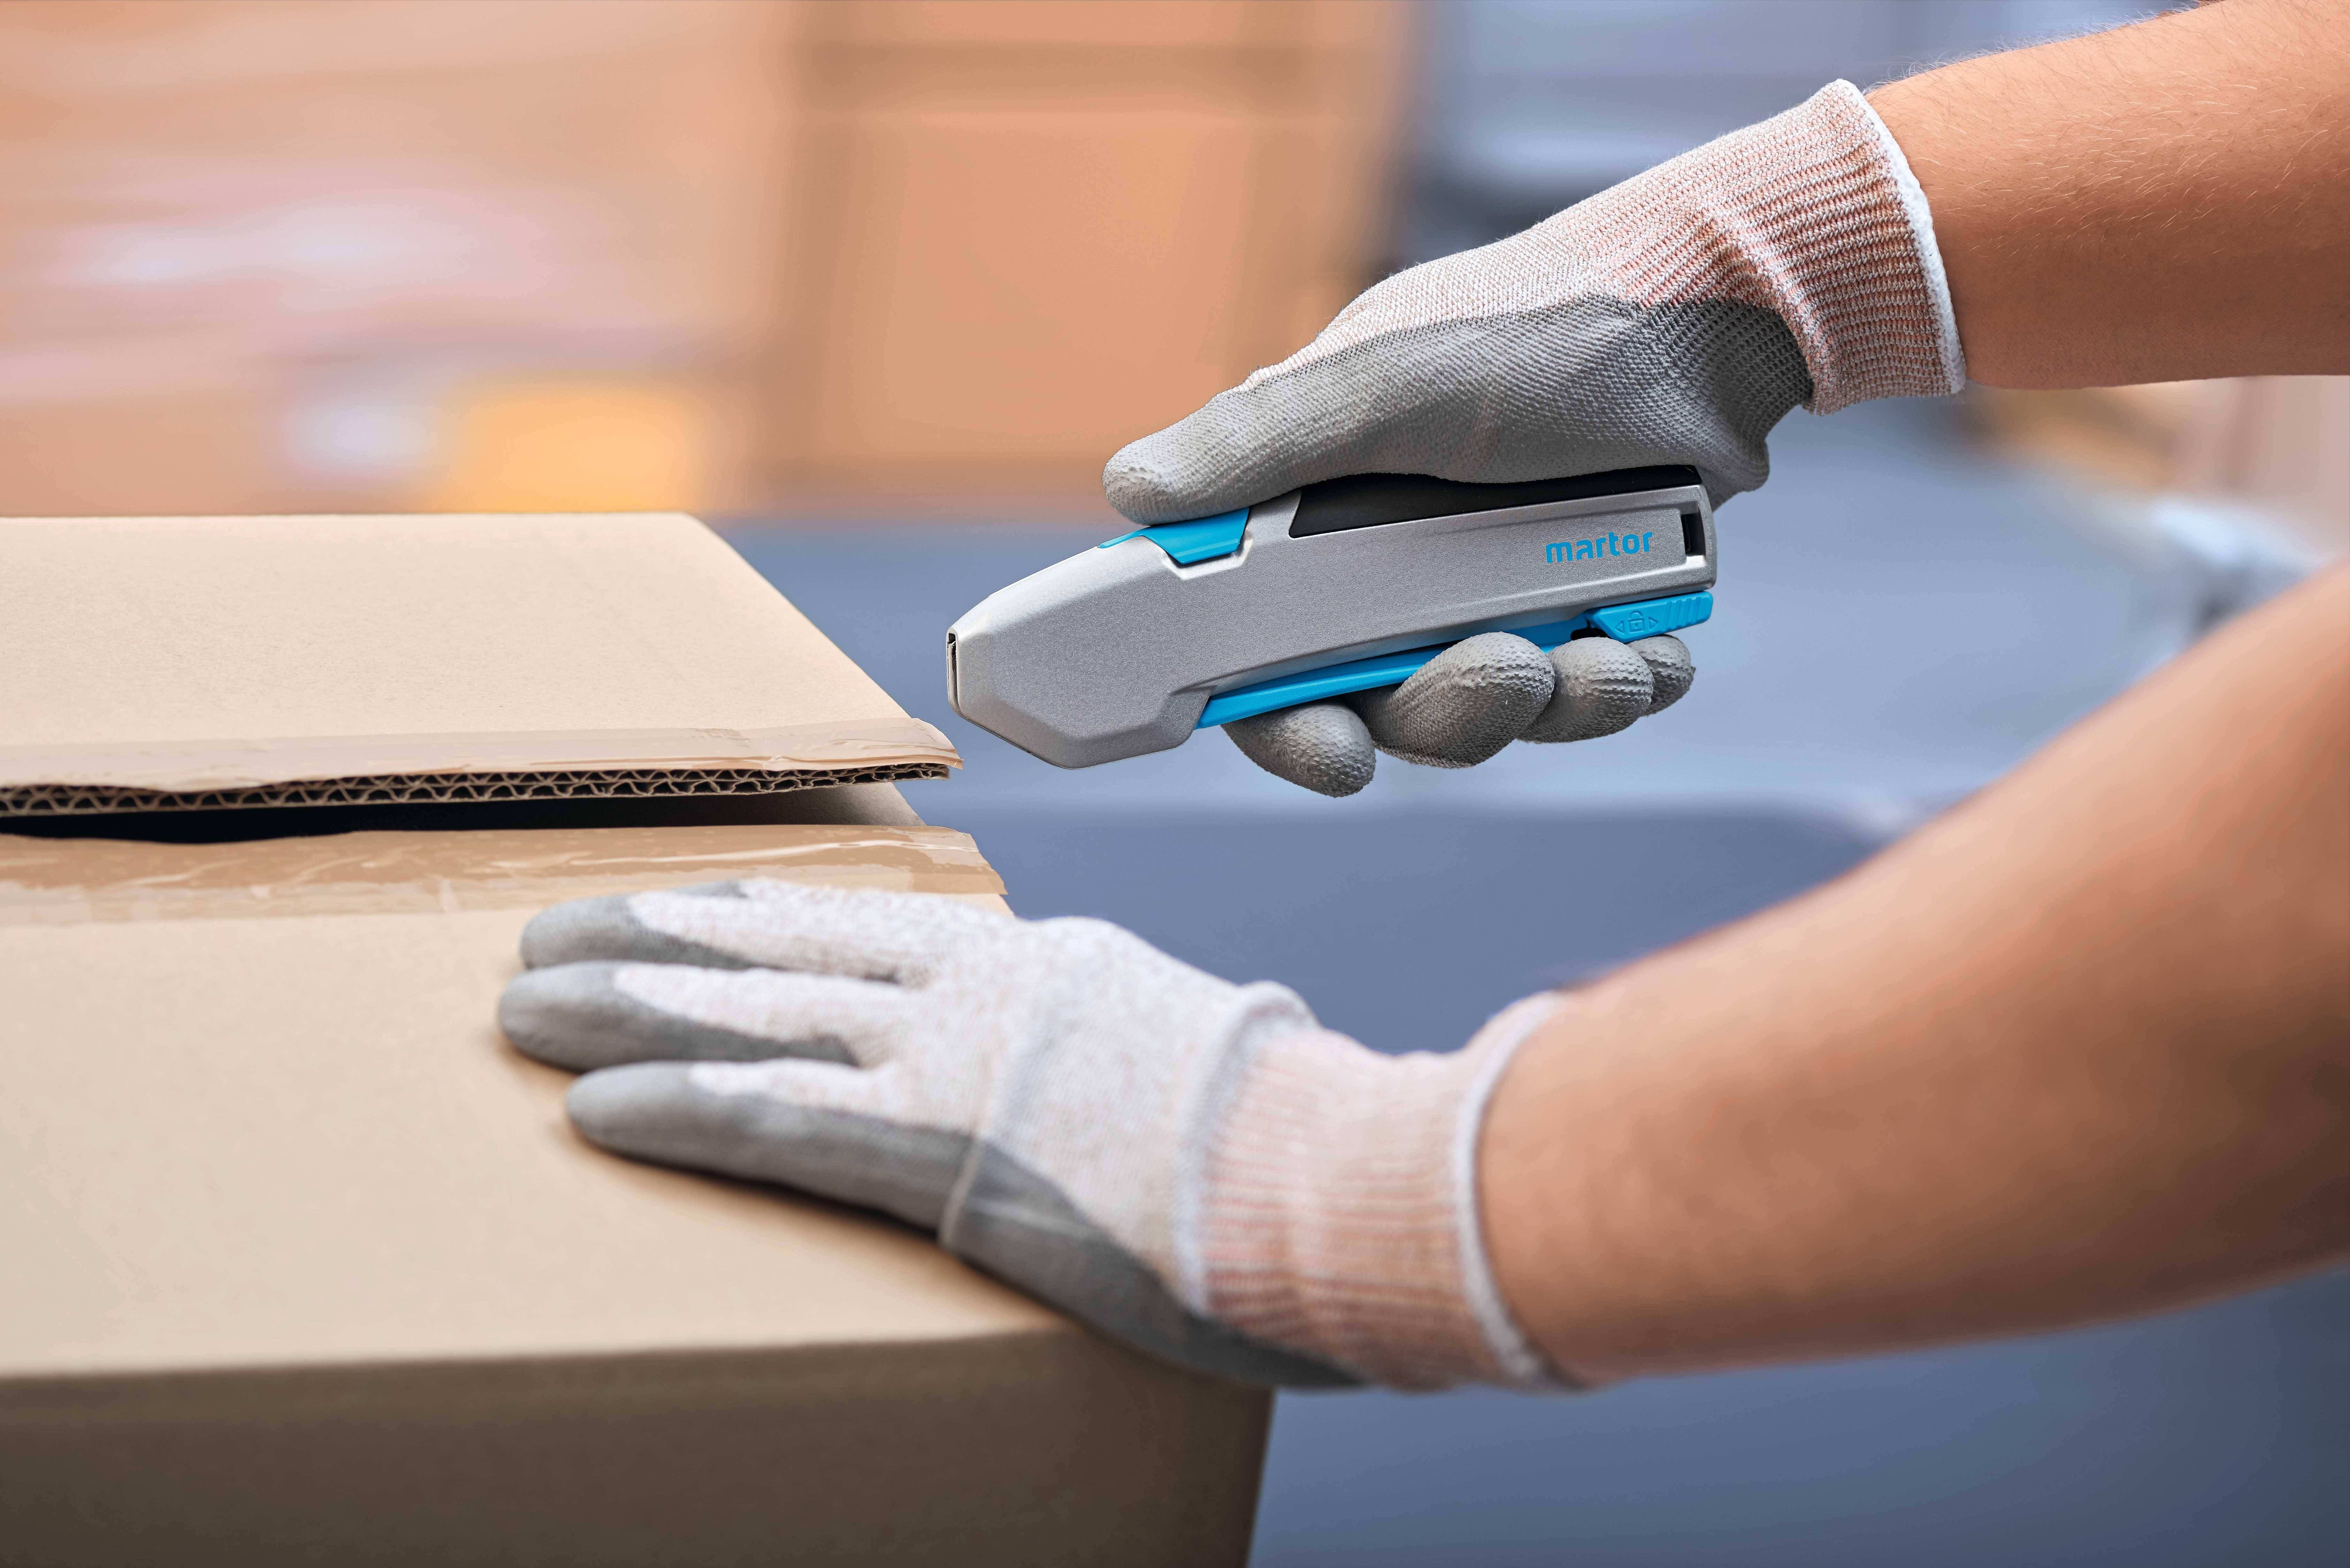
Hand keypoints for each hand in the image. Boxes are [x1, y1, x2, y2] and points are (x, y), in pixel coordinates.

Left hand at [499, 879, 1561, 1388]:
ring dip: (627, 1011)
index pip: (868, 926)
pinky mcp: (949, 1149)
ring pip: (757, 1017)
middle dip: (652, 939)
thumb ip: (1123, 1052)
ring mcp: (964, 1061)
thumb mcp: (1200, 1061)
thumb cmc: (1297, 1141)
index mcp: (1045, 966)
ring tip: (523, 1005)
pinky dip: (682, 1108)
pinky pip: (784, 1121)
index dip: (752, 916)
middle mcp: (987, 990)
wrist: (1347, 1174)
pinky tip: (598, 1107)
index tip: (672, 906)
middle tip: (546, 930)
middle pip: (786, 950)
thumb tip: (1115, 1069)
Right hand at [1108, 81, 1953, 795]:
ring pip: (1490, 715)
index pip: (1257, 656)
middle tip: (1510, 673)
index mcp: (1316, 519)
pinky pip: (1588, 695)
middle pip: (1381, 708)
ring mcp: (1488, 594)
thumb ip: (1261, 442)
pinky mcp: (1580, 609)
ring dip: (1551, 707)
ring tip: (1609, 659)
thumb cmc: (1537, 326)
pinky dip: (1622, 682)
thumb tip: (1129, 491)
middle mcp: (1391, 570)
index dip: (1282, 722)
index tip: (1334, 755)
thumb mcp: (1387, 373)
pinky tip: (1653, 644)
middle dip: (1449, 714)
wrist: (1710, 317)